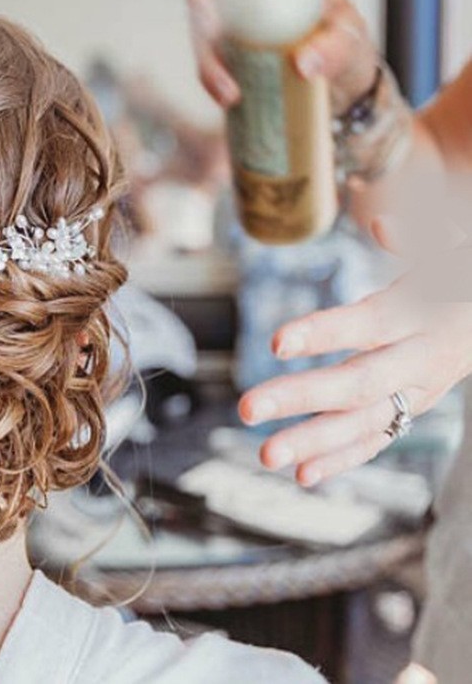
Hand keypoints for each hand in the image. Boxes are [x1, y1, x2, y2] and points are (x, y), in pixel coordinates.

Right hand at [187, 0, 378, 113]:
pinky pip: (201, 47)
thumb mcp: (352, 47)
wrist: (327, 86)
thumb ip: (335, 50)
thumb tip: (302, 63)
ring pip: (198, 4)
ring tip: (228, 86)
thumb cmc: (343, 50)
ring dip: (203, 43)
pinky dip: (209, 72)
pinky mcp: (216, 37)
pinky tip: (227, 94)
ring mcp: (229, 2)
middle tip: (211, 23)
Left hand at [238, 216, 471, 485]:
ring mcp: (418, 393)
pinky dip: (342, 459)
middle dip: (299, 397)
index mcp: (421, 313)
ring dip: (314, 442)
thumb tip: (380, 221)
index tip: (274, 342)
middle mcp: (420, 359)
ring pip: (364, 423)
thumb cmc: (461, 276)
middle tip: (245, 408)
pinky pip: (377, 440)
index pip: (366, 325)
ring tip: (267, 455)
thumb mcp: (452, 248)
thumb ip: (418, 234)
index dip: (322, 333)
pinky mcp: (413, 411)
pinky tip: (302, 475)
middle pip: (356, 384)